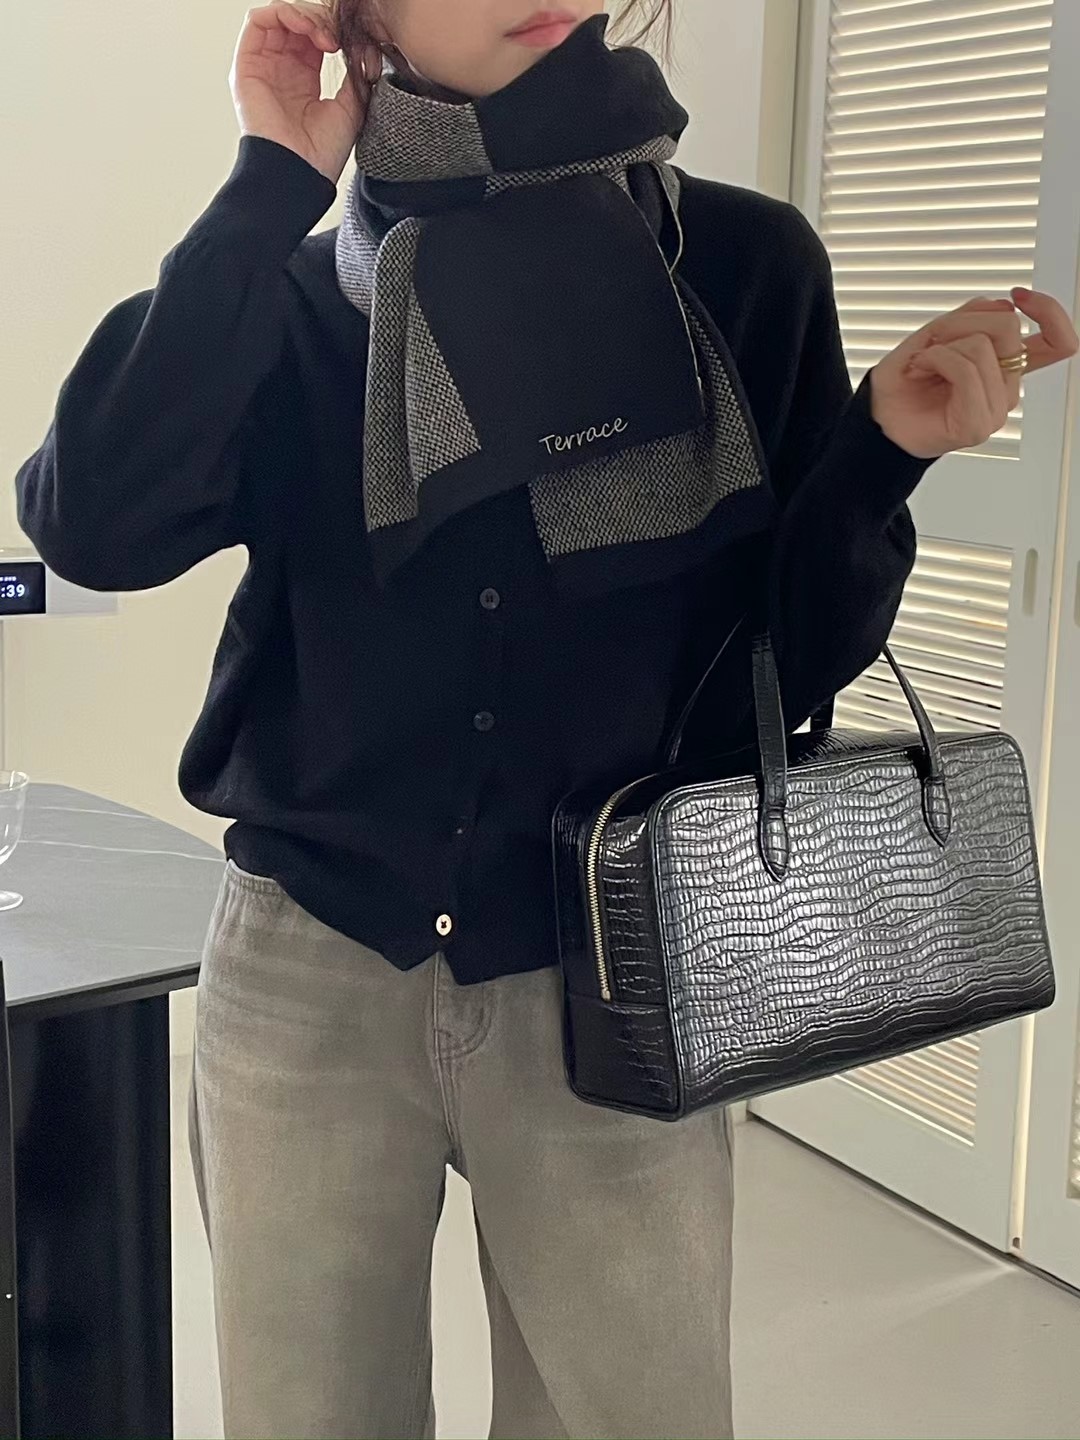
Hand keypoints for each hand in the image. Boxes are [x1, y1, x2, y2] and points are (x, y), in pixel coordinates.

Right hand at [230, 1, 382, 183]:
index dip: (333, 30)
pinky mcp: (247, 65)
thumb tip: (361, 45)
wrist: (300, 171)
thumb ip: (355, 74)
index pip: (315, 36)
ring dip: (304, 14)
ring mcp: (264, 65)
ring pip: (279, 17)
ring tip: (322, 33)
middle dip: (321, 19)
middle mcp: (282, 69)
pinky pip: (258, 21)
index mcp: (305, 79)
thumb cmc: (322, 153)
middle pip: (298, 22)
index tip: (349, 44)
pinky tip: (304, 27)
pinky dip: (282, 13)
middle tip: (336, 37)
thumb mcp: (350, 107)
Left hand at [869, 289, 1079, 459]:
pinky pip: (966, 368)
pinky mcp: (979, 424)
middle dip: (960, 321)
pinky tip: (920, 370)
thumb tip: (1005, 305)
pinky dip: (936, 359)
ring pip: (983, 345)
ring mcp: (996, 407)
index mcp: (1005, 366)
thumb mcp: (939, 333)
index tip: (1019, 294)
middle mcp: (1007, 387)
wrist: (877, 417)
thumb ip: (975, 316)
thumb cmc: (904, 380)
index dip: (1049, 311)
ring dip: (941, 344)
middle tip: (932, 341)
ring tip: (922, 362)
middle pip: (1008, 326)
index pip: (1057, 342)